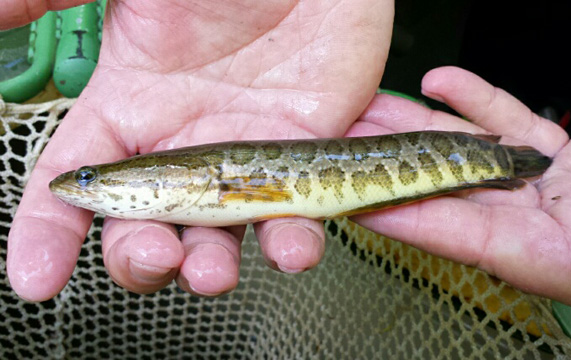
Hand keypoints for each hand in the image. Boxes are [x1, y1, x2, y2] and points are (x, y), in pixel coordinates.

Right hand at [7, 0, 392, 299]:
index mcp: (135, 110)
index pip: (80, 188)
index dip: (51, 235)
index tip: (36, 278)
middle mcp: (188, 147)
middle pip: (152, 229)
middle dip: (146, 259)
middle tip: (158, 256)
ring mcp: (250, 159)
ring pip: (231, 235)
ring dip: (224, 265)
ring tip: (228, 267)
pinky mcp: (308, 156)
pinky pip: (314, 210)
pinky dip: (319, 232)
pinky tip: (322, 238)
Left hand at [347, 67, 570, 350]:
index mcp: (528, 251)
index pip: (446, 231)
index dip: (397, 214)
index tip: (352, 199)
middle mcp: (521, 216)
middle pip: (440, 182)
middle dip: (393, 160)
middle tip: (350, 140)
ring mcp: (535, 180)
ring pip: (463, 145)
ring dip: (418, 124)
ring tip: (377, 105)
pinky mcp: (557, 152)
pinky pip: (508, 118)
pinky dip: (475, 98)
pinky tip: (439, 82)